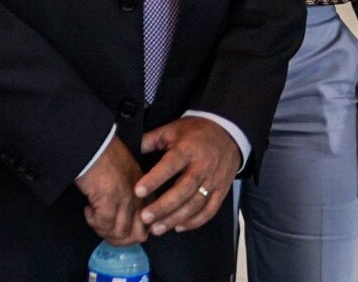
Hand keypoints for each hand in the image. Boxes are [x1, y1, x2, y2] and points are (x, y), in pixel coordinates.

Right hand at [75, 136, 148, 245]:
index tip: (115, 227)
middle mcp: (139, 197)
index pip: (147, 225)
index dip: (130, 233)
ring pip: (119, 233)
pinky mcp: (109, 199)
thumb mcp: (126, 177)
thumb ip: (130, 196)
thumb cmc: (106, 156)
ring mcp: (126, 199)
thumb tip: (120, 220)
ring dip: (103, 231)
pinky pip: (103, 224)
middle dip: (118, 238)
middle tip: (104, 228)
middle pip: (137, 236)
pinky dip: (93, 221)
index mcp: (146, 192)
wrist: (93, 143)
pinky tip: (88, 209)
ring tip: (94, 217)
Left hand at [137, 116, 239, 235]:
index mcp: (189, 149)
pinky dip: (195, 222)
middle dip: (163, 206)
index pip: (171, 165)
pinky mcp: (222, 190)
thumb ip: (151, 140)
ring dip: (176, 218)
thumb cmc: (196, 132)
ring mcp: (214, 180)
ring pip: (196, 204)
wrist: (229, 133)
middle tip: (145, 218)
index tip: (138, 191)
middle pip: (184, 190)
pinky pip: (210, 210)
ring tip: (157, 228)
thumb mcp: (173, 129)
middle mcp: (203, 165)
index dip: (155, 179)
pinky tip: (179, 227)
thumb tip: (129, 151)